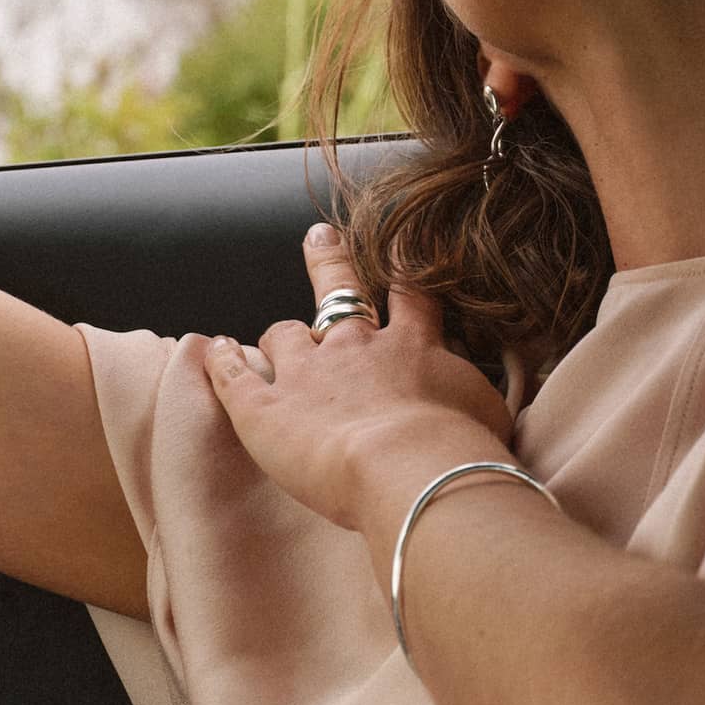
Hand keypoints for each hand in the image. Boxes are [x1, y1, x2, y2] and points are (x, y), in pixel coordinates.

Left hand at [205, 225, 515, 533]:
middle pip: (339, 291)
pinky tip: (216, 350)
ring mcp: (306, 373)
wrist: (412, 468)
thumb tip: (483, 400)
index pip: (409, 295)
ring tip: (267, 337)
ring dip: (280, 335)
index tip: (399, 247)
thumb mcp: (488, 413)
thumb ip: (477, 395)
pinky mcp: (265, 409)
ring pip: (285, 335)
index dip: (402, 269)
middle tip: (319, 237)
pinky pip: (237, 376)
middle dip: (329, 261)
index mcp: (412, 347)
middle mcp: (355, 347)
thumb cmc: (461, 449)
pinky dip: (224, 361)